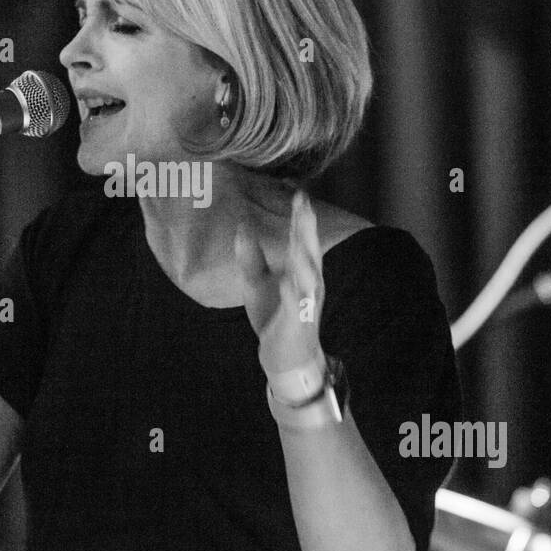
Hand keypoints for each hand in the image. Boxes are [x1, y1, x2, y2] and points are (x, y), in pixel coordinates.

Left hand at [234, 190, 325, 384]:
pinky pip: (296, 307)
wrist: (285, 357)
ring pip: (308, 277)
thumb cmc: (274, 316)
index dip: (301, 217)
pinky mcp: (297, 323)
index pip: (302, 239)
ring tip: (300, 237)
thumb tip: (241, 225)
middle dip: (307, 228)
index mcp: (301, 271)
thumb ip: (251, 256)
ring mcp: (305, 304)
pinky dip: (293, 295)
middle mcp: (309, 283)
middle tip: (304, 204)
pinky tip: (288, 282)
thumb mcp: (256, 282)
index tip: (300, 193)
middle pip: (309, 251)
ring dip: (305, 257)